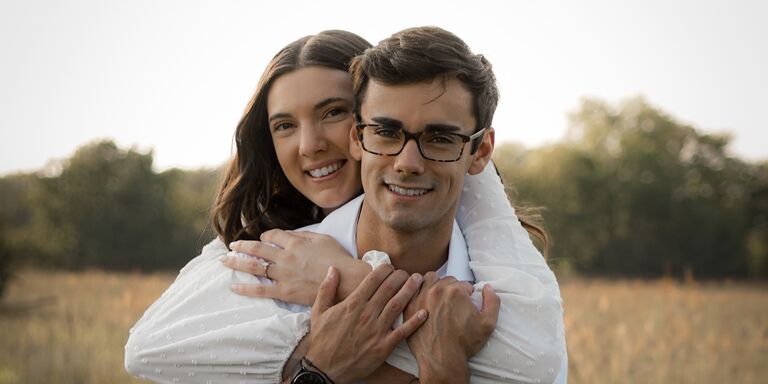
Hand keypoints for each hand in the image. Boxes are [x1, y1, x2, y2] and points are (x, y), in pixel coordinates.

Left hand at [223, 229, 370, 304]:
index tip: (263, 239)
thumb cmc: (338, 258)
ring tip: (224, 261)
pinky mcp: (285, 292)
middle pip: (257, 249)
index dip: (265, 236)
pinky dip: (246, 289)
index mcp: (294, 242)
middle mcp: (285, 257)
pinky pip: (261, 290)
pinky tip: (234, 287)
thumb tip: (288, 234)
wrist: (347, 280)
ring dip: (237, 263)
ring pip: (255, 267)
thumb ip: (303, 235)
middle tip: (232, 245)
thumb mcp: (322, 238)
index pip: (272, 235)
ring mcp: (284, 275)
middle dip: (242, 246)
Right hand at [306, 265, 427, 383]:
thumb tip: (333, 269)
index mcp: (352, 304)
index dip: (385, 269)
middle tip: (407, 272)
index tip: (390, 266)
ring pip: (398, 305)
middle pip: (389, 288)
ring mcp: (376, 331)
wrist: (324, 369)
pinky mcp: (383, 347)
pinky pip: (402, 332)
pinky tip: (424, 312)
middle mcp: (366, 314)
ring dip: (410, 290)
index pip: (373, 279)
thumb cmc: (321, 340)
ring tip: (418, 281)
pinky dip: (414, 322)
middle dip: (400, 276)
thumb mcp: (319, 312)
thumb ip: (326, 289)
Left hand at [404, 273, 499, 382]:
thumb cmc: (464, 343)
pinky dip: (419, 292)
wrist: (442, 360)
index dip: (467, 295)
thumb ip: (492, 302)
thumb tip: (488, 288)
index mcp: (456, 291)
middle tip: (453, 304)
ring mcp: (421, 297)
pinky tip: (424, 302)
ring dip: (435, 285)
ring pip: (429, 280)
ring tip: (438, 299)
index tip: (465, 304)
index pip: (464, 284)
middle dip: (452, 289)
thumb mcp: (488, 324)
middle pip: (447, 281)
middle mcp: (437, 290)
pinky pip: (413, 290)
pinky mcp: (409, 306)